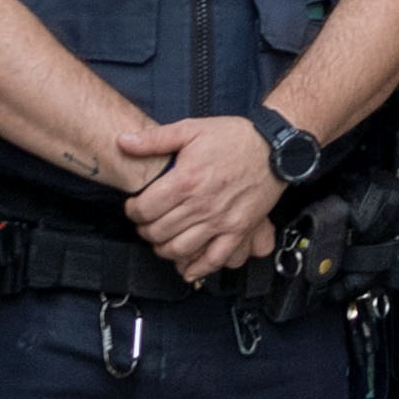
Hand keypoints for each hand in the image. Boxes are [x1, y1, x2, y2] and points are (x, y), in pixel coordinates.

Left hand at [124, 113, 283, 279]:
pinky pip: (215, 258)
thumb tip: (124, 141)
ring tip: (161, 241)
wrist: (274, 148)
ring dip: (163, 250)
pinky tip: (187, 269)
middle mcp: (201, 204)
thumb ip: (155, 139)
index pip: (145, 209)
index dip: (133, 211)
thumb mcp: (192, 129)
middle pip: (159, 231)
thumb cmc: (234, 137)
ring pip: (180, 249)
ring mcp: (220, 221)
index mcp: (186, 180)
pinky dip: (198, 269)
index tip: (134, 208)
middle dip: (145, 231)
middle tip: (145, 224)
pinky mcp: (238, 230)